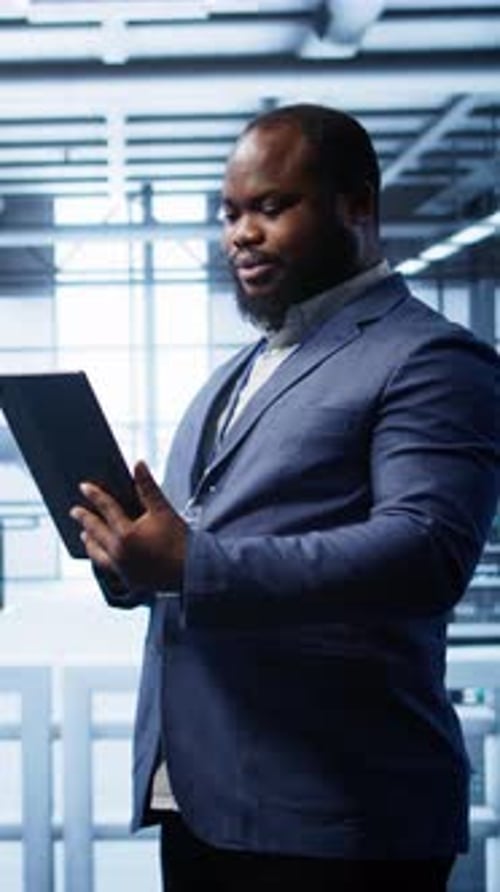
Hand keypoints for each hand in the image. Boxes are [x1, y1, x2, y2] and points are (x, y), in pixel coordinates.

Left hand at [69, 460, 186, 590]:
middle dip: (84, 519)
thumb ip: (147, 487)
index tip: (84, 487)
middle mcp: (119, 553)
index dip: (95, 495)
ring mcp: (122, 569)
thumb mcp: (163, 510)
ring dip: (89, 542)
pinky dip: (101, 557)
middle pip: (95, 532)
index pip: (106, 509)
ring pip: (97, 554)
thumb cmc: (180, 539)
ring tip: (84, 535)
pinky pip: (108, 567)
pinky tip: (102, 553)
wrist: (193, 571)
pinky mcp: (128, 580)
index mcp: (127, 534)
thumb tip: (138, 464)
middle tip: (75, 511)